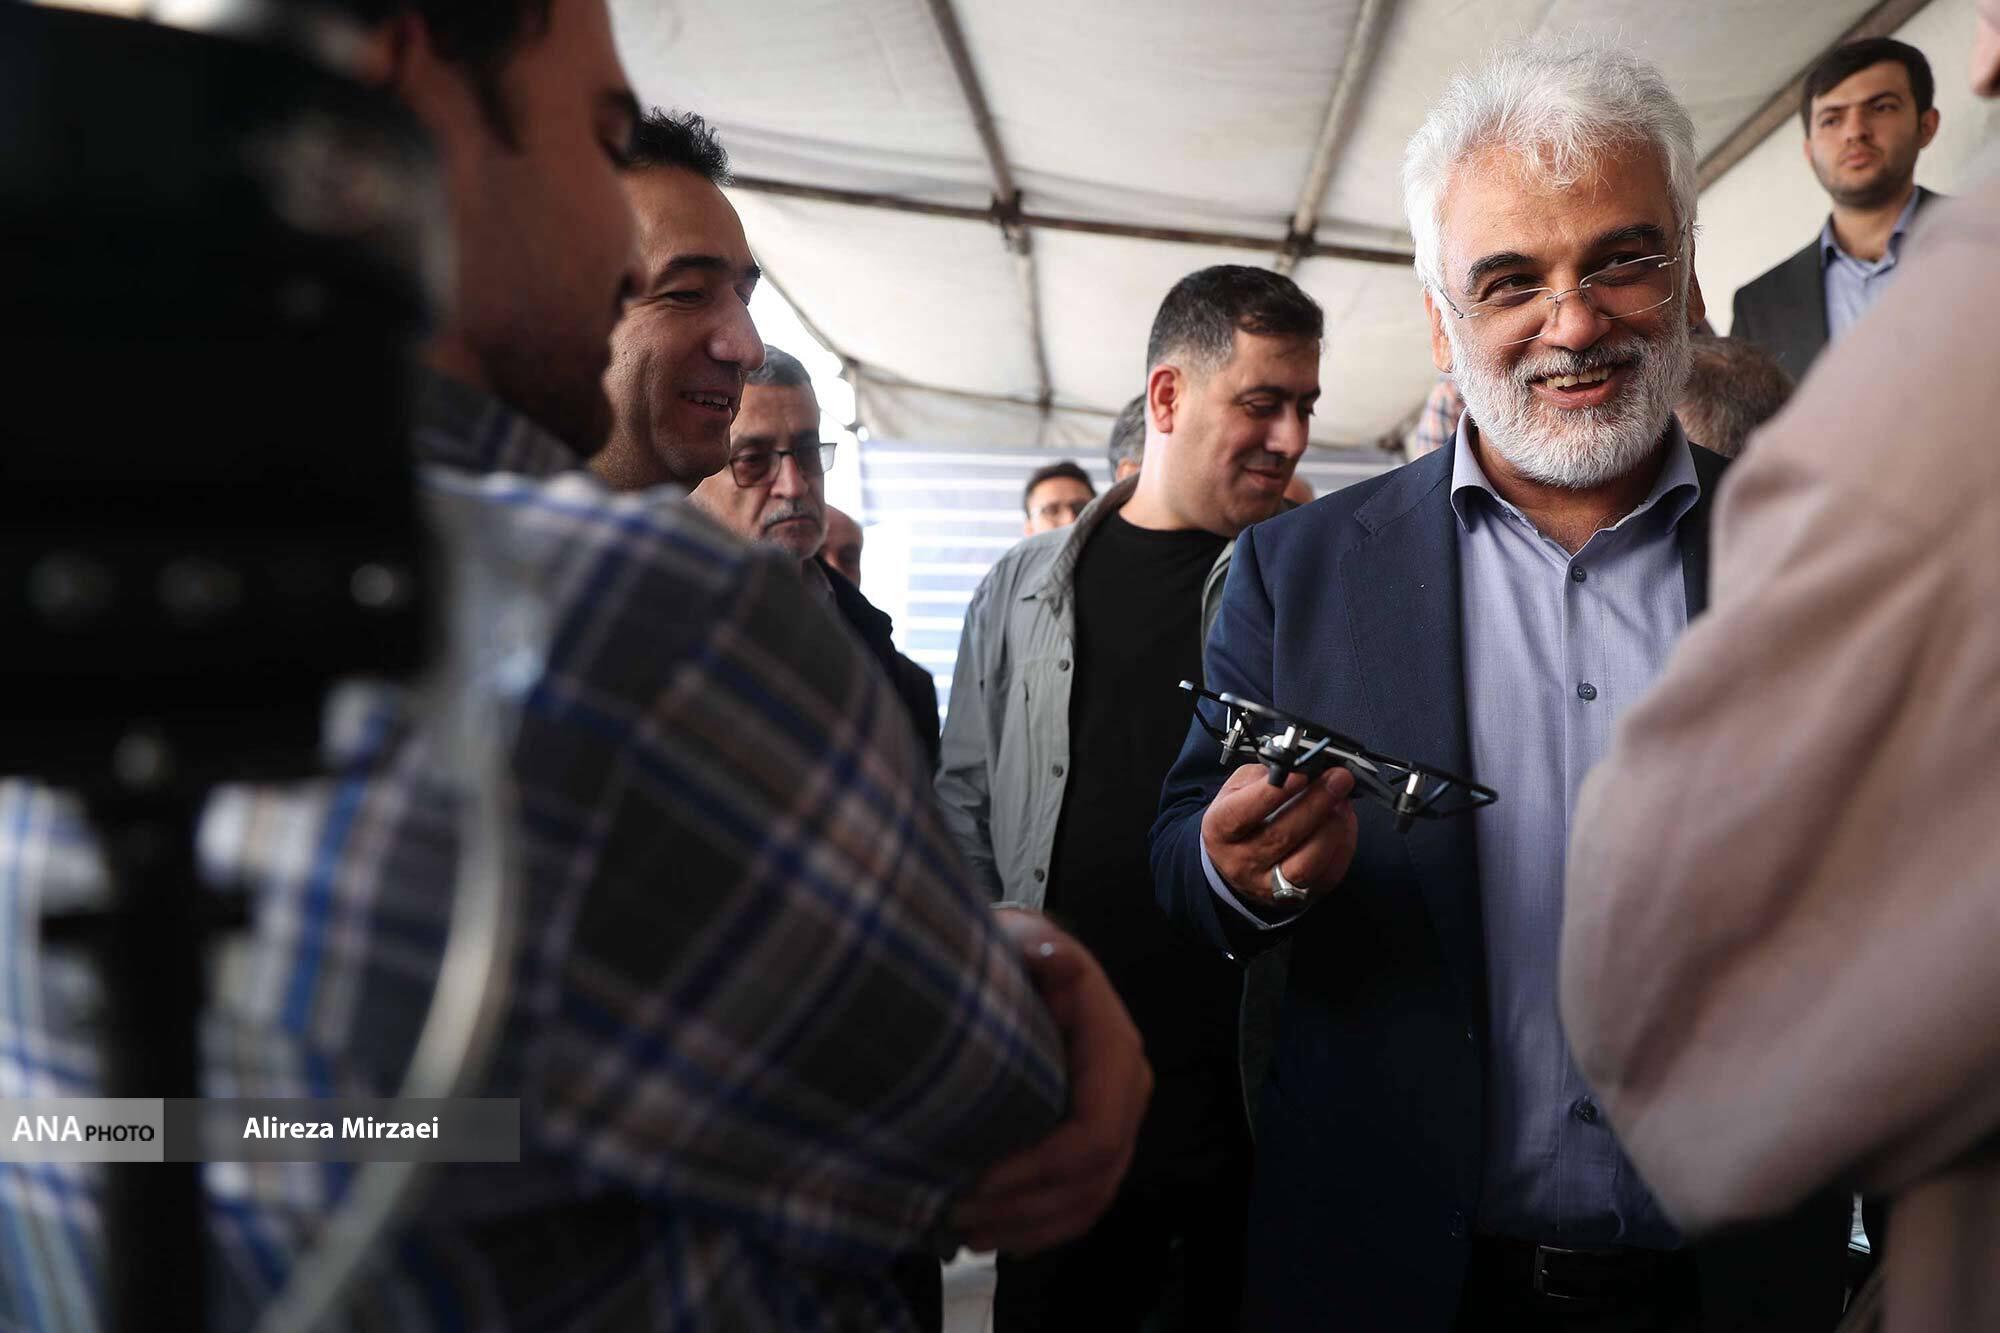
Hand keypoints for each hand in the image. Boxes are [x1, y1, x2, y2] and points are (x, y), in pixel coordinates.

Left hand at [950, 910, 1151, 1254]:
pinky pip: (1086, 1201)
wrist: (1025, 960)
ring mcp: (1118, 1119)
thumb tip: (1055, 957)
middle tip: (956, 1215)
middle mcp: (1127, 1090)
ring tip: (966, 1234)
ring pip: (1090, 1199)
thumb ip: (1038, 950)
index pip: (1094, 1134)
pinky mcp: (1099, 1141)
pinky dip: (1043, 1229)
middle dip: (1025, 1207)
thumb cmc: (1015, 954)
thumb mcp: (1021, 941)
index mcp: (1114, 1049)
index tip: (977, 1182)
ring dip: (1029, 1227)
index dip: (1038, 1169)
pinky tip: (998, 1239)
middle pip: (1092, 1178)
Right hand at [1200, 763, 1357, 909]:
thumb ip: (1266, 775)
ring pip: (1307, 863)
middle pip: (1281, 836)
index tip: (1301, 772)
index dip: (1273, 792)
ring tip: (1342, 801)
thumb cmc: (1242, 817)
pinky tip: (1344, 820)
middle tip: (1338, 778)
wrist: (1239, 861)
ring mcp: (1271, 885)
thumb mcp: (1237, 789)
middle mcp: (1242, 862)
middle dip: (1316, 802)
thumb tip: (1305, 765)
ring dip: (1332, 827)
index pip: (1242, 813)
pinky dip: (1343, 843)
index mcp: (1220, 830)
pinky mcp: (1300, 897)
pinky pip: (1329, 873)